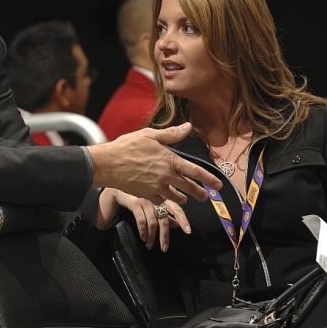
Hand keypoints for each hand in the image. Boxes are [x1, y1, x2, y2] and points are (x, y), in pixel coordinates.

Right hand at [88, 123, 220, 203]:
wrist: (108, 164)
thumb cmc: (127, 146)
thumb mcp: (149, 135)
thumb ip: (171, 134)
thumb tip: (188, 127)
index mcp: (169, 160)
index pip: (195, 171)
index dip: (209, 179)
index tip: (218, 184)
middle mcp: (166, 175)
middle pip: (189, 187)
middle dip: (200, 193)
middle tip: (206, 196)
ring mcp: (157, 187)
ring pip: (176, 196)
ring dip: (182, 197)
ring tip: (185, 197)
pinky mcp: (147, 195)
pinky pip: (160, 201)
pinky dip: (164, 199)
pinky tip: (163, 196)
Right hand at [117, 191, 190, 252]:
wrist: (124, 186)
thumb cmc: (143, 196)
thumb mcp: (156, 204)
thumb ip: (167, 214)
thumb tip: (178, 225)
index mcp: (165, 198)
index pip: (177, 209)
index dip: (183, 220)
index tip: (188, 231)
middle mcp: (157, 199)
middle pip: (164, 220)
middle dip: (164, 236)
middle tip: (164, 248)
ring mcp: (146, 201)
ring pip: (153, 222)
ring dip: (152, 236)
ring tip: (150, 246)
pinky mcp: (136, 204)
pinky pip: (141, 220)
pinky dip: (143, 231)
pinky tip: (143, 238)